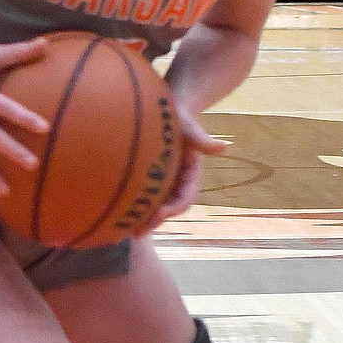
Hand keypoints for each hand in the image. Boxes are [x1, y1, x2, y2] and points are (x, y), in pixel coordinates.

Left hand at [136, 105, 227, 234]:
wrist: (166, 111)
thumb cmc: (179, 115)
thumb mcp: (188, 124)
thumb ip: (201, 137)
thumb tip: (222, 146)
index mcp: (191, 173)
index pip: (185, 197)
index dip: (173, 208)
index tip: (159, 213)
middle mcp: (179, 182)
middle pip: (169, 208)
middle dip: (155, 221)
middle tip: (138, 232)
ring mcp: (165, 183)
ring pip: (156, 207)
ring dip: (144, 220)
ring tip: (125, 231)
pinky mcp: (151, 180)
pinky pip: (144, 198)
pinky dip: (135, 208)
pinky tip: (119, 216)